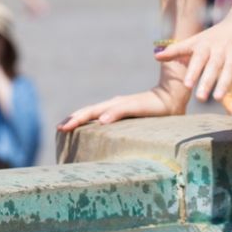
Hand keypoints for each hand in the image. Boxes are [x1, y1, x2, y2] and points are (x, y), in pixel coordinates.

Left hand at [58, 78, 190, 131]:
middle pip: (89, 110)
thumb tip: (105, 134)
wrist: (171, 97)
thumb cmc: (151, 111)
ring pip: (101, 109)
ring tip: (71, 123)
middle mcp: (115, 104)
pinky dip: (111, 115)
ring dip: (85, 115)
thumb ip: (119, 126)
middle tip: (59, 127)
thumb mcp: (132, 122)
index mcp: (111, 108)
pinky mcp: (137, 105)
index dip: (74, 119)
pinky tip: (102, 121)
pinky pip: (122, 110)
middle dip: (73, 118)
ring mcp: (125, 103)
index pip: (89, 113)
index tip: (59, 127)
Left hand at [154, 0, 231, 101]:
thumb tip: (155, 57)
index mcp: (205, 45)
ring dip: (224, 83)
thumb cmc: (213, 36)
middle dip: (207, 81)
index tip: (186, 85)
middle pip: (213, 66)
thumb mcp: (195, 41)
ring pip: (230, 69)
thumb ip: (176, 50)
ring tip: (217, 98)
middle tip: (199, 98)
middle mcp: (220, 49)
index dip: (192, 71)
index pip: (198, 58)